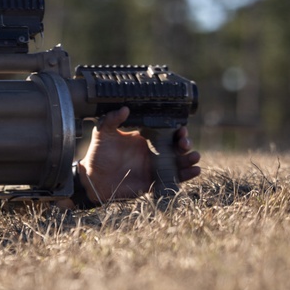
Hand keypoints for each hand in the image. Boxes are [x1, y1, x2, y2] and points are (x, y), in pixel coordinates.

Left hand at [78, 107, 200, 203]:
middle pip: (177, 145)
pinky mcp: (156, 181)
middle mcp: (153, 151)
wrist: (94, 178)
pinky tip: (194, 170)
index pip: (166, 131)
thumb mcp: (103, 133)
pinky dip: (187, 175)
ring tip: (194, 156)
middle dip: (185, 142)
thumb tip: (124, 108)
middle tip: (184, 143)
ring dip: (189, 158)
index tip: (180, 128)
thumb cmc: (99, 154)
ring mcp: (156, 166)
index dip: (176, 129)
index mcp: (144, 138)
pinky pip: (175, 178)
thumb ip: (111, 120)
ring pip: (179, 161)